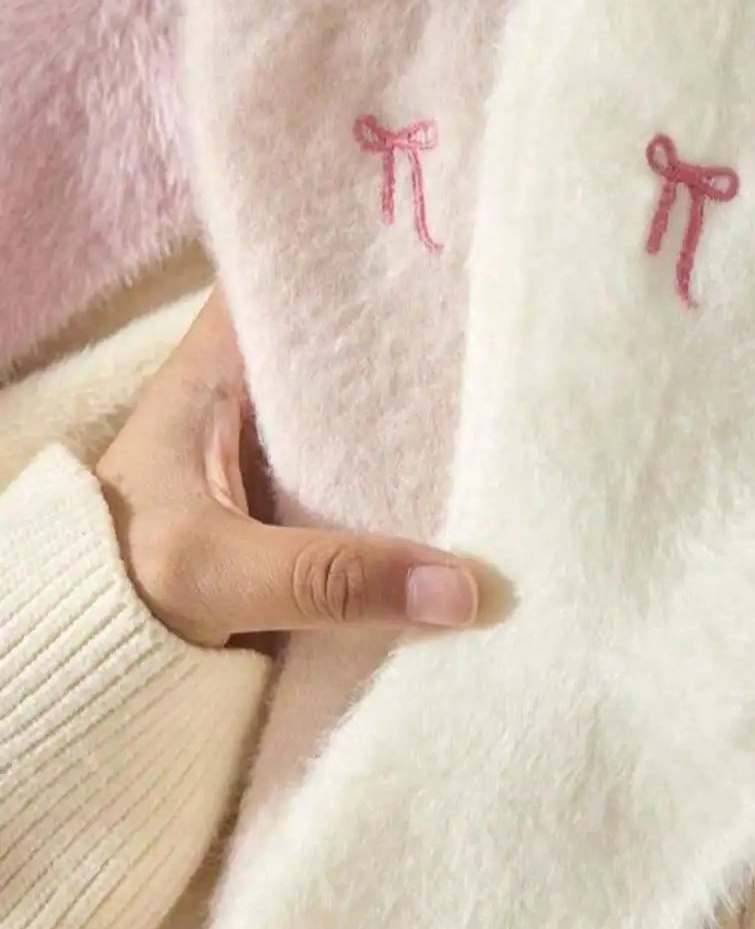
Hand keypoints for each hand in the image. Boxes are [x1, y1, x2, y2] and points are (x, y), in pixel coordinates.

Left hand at [95, 291, 478, 646]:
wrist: (70, 667)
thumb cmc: (117, 584)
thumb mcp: (219, 572)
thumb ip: (332, 579)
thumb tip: (465, 589)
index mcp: (216, 368)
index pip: (293, 284)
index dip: (361, 264)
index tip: (445, 262)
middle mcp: (252, 397)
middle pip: (347, 351)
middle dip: (419, 351)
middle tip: (505, 344)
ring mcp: (277, 457)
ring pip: (364, 421)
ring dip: (424, 427)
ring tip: (509, 410)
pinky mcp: (297, 516)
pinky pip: (367, 487)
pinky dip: (412, 492)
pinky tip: (475, 491)